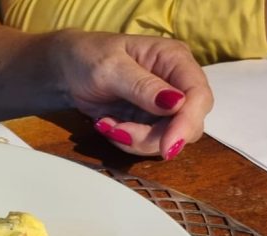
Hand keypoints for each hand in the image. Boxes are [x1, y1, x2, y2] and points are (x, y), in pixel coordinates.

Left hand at [54, 31, 212, 158]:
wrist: (67, 70)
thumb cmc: (88, 57)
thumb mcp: (110, 68)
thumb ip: (143, 86)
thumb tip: (176, 103)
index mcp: (174, 59)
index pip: (198, 95)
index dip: (187, 124)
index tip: (168, 146)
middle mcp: (176, 82)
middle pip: (189, 123)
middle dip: (155, 137)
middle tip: (120, 131)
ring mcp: (164, 105)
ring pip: (169, 138)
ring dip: (136, 141)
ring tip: (107, 124)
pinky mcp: (150, 121)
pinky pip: (149, 143)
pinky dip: (126, 141)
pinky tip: (107, 124)